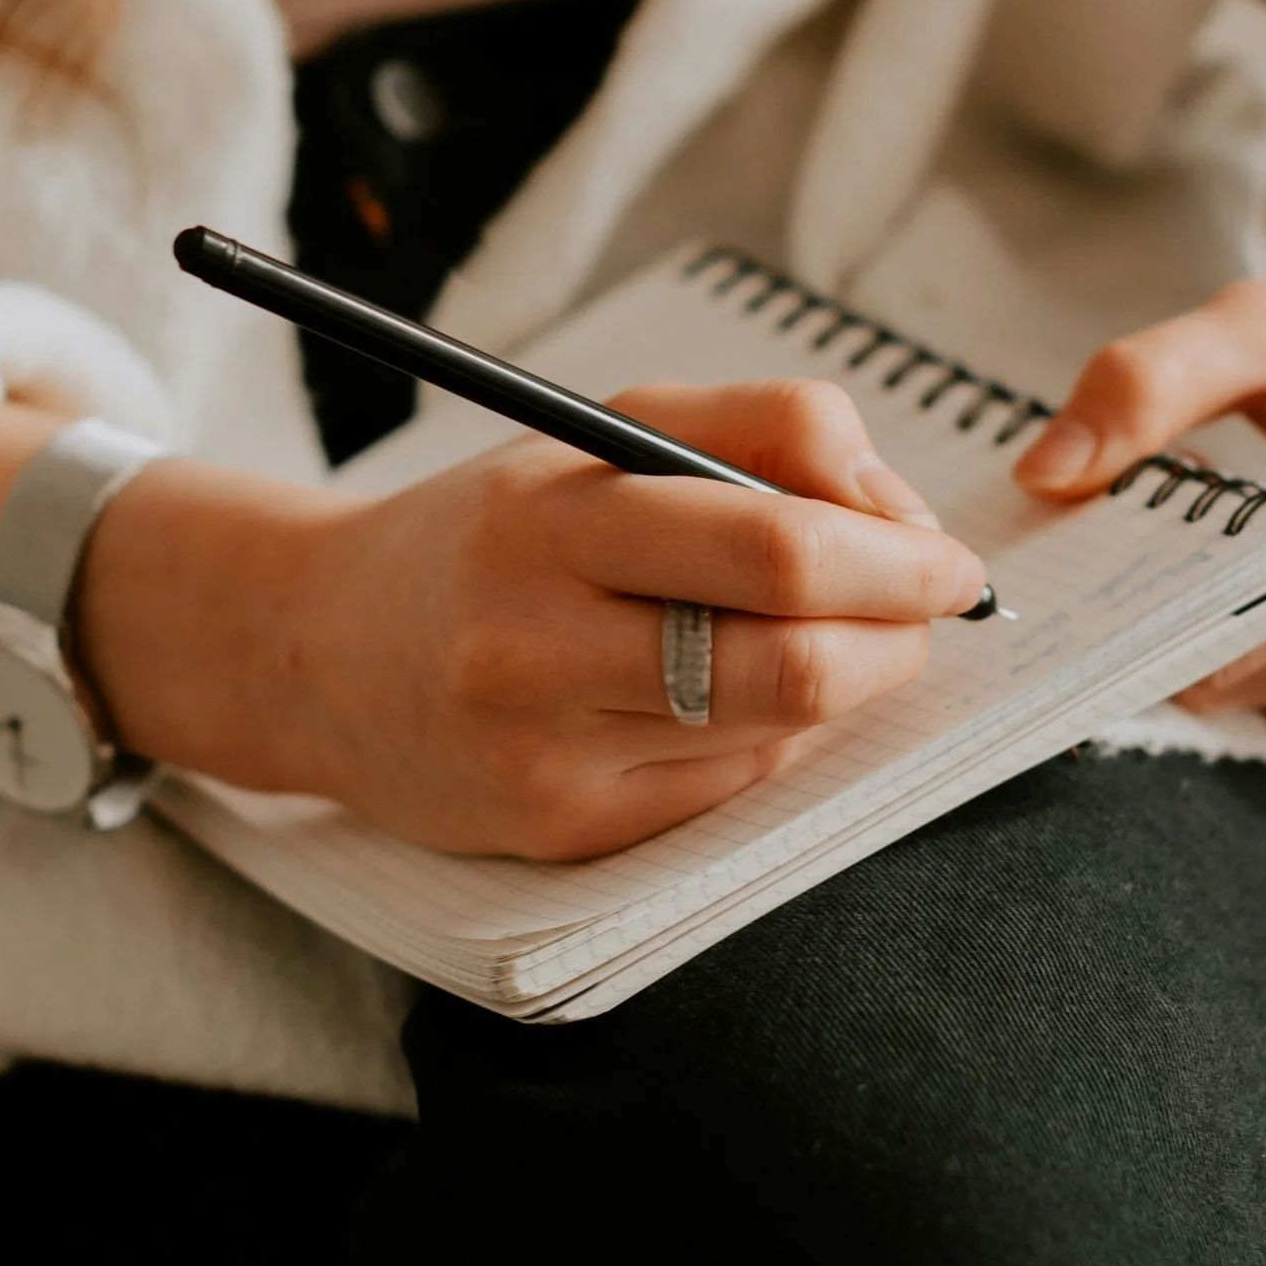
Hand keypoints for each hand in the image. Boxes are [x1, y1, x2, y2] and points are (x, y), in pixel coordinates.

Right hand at [61, 379, 985, 860]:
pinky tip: (735, 698)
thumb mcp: (604, 430)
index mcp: (549, 521)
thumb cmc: (490, 532)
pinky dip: (771, 738)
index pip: (776, 545)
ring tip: (834, 633)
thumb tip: (901, 518)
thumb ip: (765, 432)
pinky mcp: (562, 834)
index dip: (898, 556)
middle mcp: (538, 649)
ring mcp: (548, 758)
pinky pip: (731, 791)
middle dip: (899, 631)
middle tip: (924, 603)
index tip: (948, 558)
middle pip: (799, 662)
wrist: (316, 651)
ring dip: (849, 681)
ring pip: (780, 733)